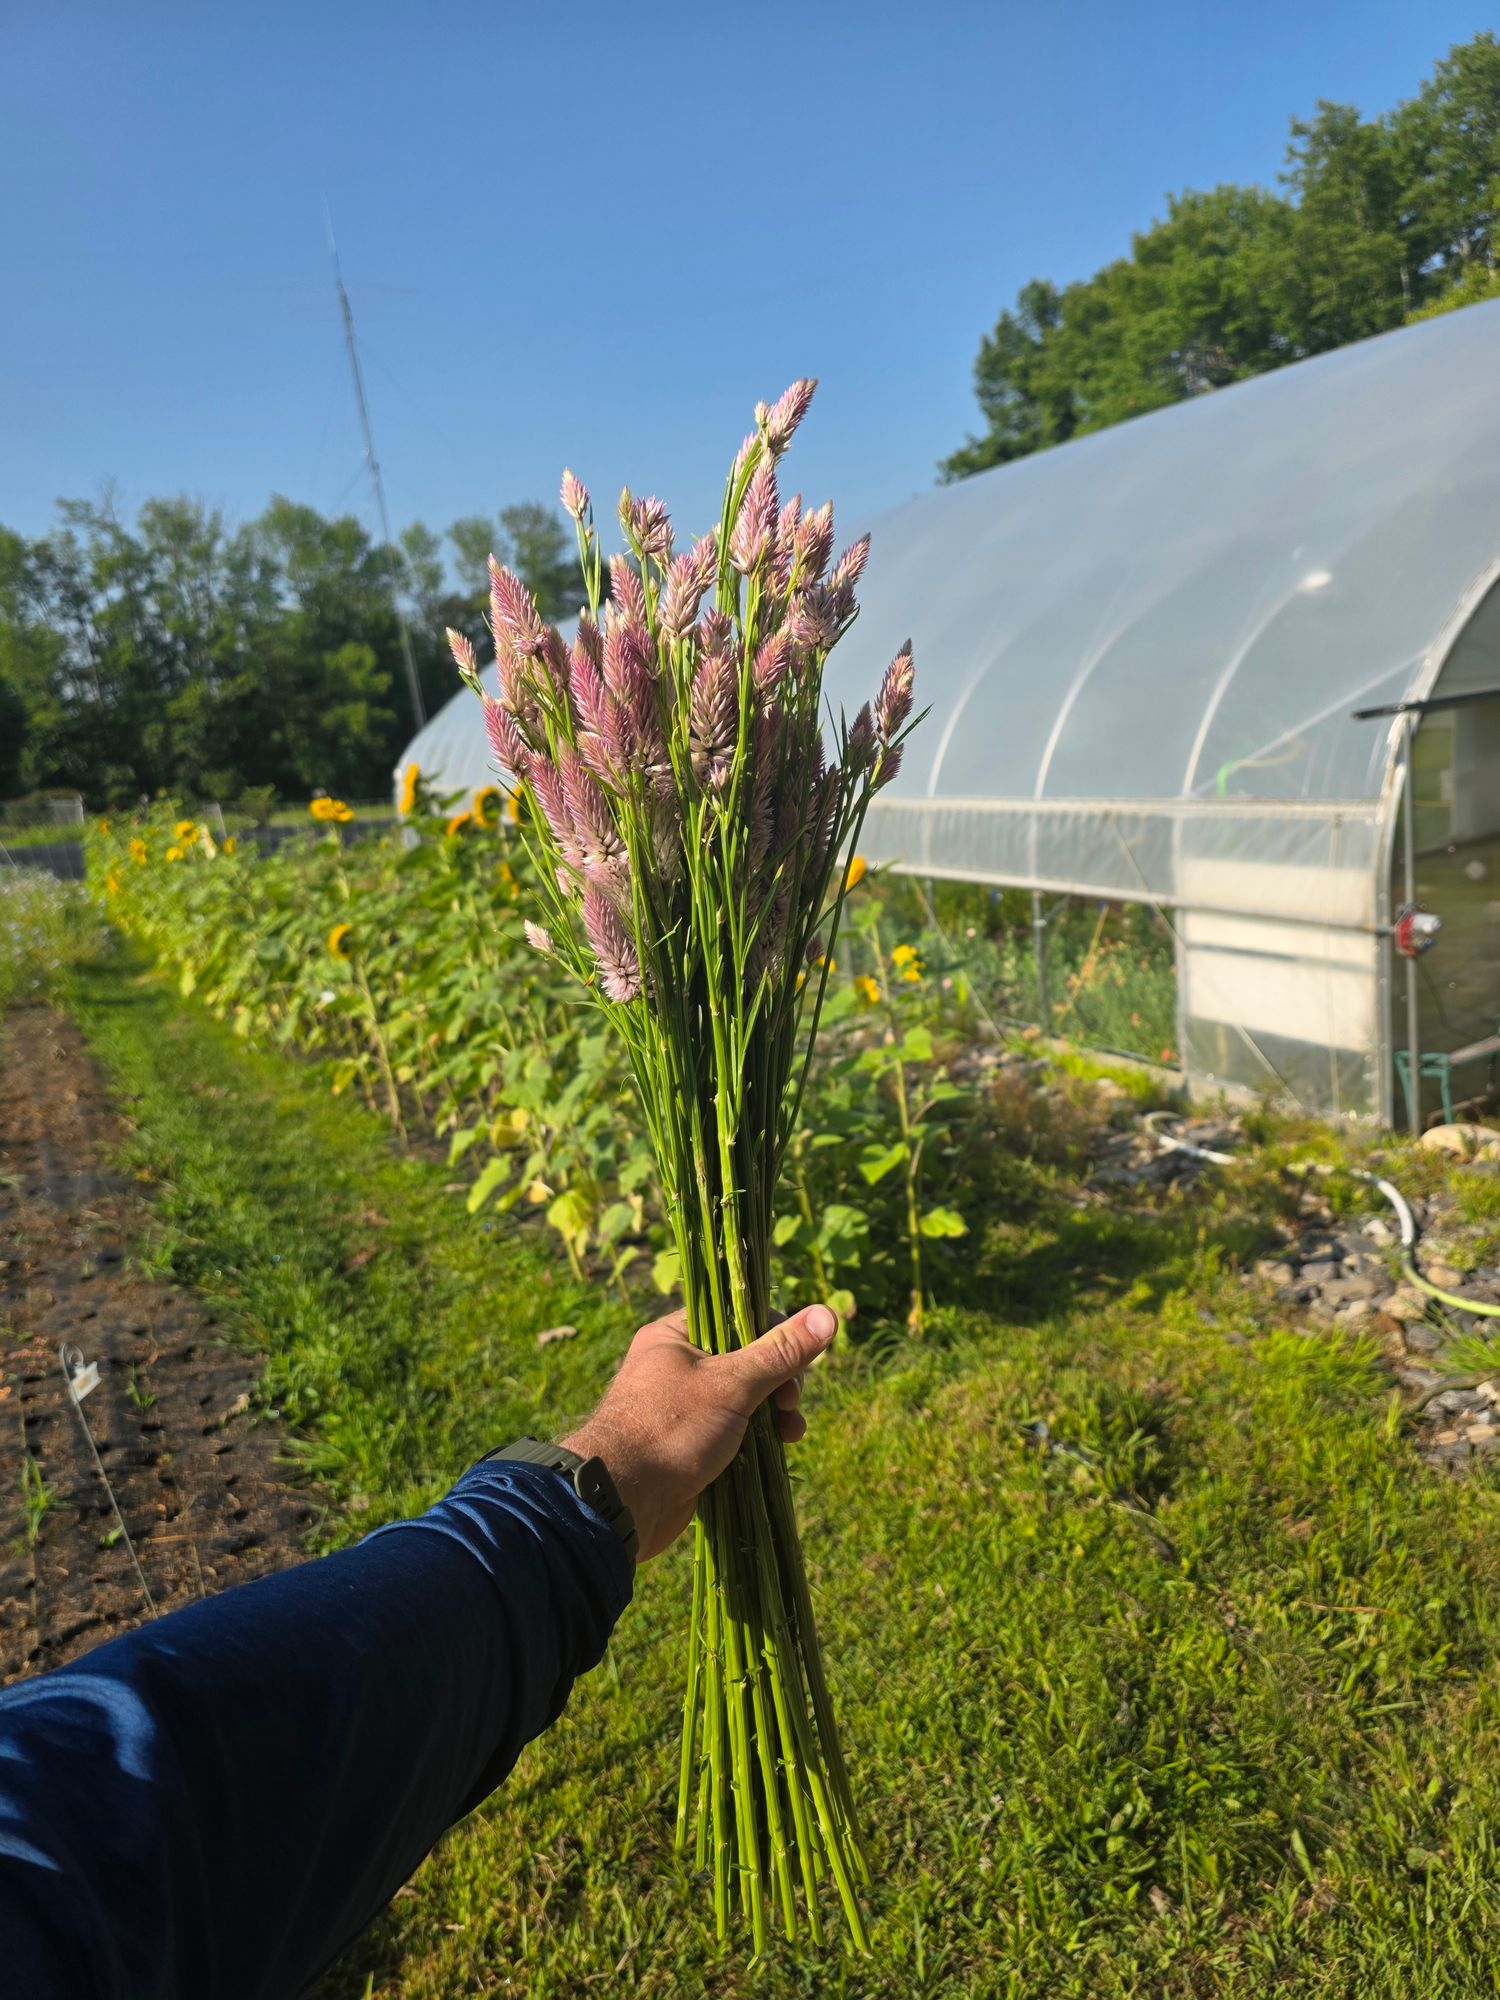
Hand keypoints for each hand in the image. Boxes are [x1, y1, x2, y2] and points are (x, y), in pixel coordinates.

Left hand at [561, 1302, 837, 1561]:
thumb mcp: (731, 1383)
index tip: (798, 1361)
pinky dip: (760, 1438)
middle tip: (791, 1402)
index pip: (738, 1316)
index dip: (775, 1333)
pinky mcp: (692, 1445)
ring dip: (775, 1413)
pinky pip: (736, 1431)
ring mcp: (686, 1410)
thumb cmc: (671, 1430)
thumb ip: (780, 1352)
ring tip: (791, 1433)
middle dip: (780, 1381)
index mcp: (676, 1336)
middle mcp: (679, 1367)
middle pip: (748, 1359)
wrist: (621, 1503)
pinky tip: (780, 1449)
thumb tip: (828, 1315)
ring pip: (746, 1399)